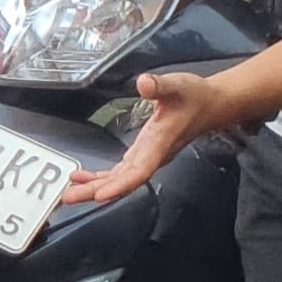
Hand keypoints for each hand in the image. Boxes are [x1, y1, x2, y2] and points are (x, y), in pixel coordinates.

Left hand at [62, 69, 230, 204]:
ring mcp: (148, 156)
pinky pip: (122, 172)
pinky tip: (86, 179)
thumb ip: (160, 85)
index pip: (139, 170)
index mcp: (159, 142)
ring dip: (96, 187)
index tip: (100, 195)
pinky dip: (103, 178)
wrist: (211, 106)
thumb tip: (144, 83)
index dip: (121, 185)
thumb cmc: (196, 97)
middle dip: (96, 190)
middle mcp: (153, 154)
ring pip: (120, 179)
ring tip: (71, 192)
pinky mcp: (144, 153)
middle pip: (124, 180)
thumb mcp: (178, 85)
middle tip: (69, 198)